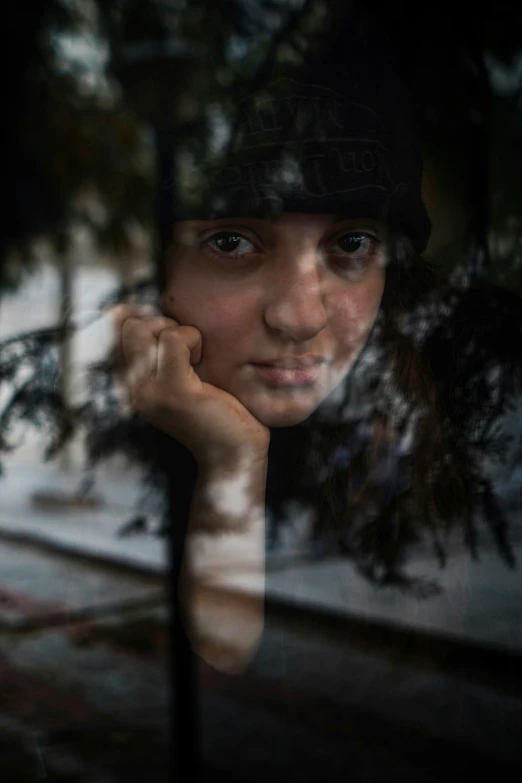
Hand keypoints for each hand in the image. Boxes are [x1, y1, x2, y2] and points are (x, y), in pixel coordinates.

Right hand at [112, 305, 269, 467]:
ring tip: (194, 356)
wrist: (233, 454)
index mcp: (132, 385)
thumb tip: (149, 311)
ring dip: (177, 331)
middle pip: (124, 325)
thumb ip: (161, 352)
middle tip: (184, 346)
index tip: (170, 335)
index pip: (113, 330)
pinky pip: (173, 340)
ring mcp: (148, 391)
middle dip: (158, 322)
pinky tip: (202, 362)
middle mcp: (132, 389)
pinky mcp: (172, 391)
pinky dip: (192, 340)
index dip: (142, 318)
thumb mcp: (181, 378)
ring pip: (143, 329)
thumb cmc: (215, 412)